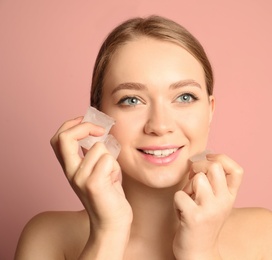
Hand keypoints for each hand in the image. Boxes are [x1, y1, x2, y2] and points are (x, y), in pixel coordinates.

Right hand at [50, 117, 131, 232]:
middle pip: (65, 137)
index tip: (88, 120)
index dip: (72, 124)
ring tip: (112, 174)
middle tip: (102, 129)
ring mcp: (79, 178)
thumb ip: (94, 153)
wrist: (112, 223)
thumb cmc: (109, 195)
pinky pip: (108, 159)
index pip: (59, 138)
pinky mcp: (93, 184)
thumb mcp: (98, 169)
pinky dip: (116, 167)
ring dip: (112, 157)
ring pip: (99, 147)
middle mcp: (70, 172)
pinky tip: (115, 181)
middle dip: (85, 126)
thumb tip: (99, 131)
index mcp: (69, 167)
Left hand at [173, 153, 243, 258]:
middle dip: (198, 166)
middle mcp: (224, 202)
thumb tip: (198, 159)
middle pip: (214, 167)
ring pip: (197, 179)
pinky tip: (181, 212)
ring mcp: (210, 210)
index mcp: (230, 197)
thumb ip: (213, 183)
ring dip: (187, 187)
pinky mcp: (194, 217)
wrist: (198, 253)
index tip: (207, 158)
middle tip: (192, 176)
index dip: (221, 157)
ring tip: (188, 199)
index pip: (237, 170)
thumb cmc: (203, 223)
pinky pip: (180, 195)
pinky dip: (177, 202)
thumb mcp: (216, 203)